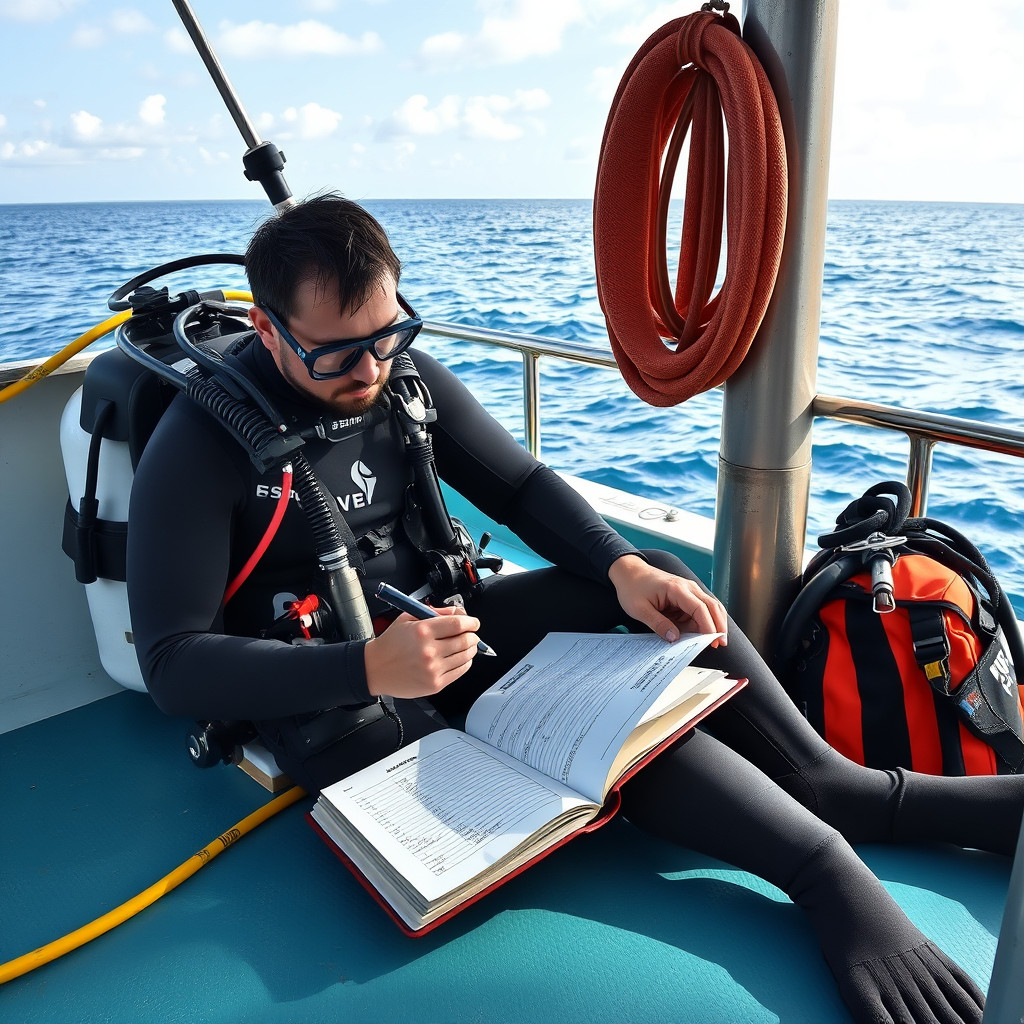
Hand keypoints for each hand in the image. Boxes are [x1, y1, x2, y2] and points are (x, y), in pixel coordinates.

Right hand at [364, 605, 481, 697]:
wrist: (375, 669)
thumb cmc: (390, 643)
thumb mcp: (408, 618)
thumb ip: (435, 612)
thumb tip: (459, 613)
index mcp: (422, 631)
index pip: (458, 624)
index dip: (471, 622)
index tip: (474, 623)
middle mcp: (429, 651)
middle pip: (465, 640)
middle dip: (472, 635)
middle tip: (471, 634)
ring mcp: (433, 669)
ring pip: (465, 656)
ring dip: (471, 649)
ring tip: (467, 645)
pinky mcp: (435, 684)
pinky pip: (460, 671)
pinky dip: (465, 663)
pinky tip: (460, 658)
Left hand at [607, 554, 727, 645]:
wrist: (629, 572)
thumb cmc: (632, 588)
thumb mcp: (640, 610)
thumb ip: (658, 624)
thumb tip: (674, 638)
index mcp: (676, 589)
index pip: (700, 608)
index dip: (708, 626)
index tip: (712, 641)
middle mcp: (687, 587)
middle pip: (712, 605)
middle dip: (719, 625)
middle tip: (720, 643)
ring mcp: (689, 589)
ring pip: (711, 606)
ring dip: (715, 623)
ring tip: (715, 641)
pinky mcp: (687, 594)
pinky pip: (701, 608)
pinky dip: (705, 620)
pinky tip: (703, 633)